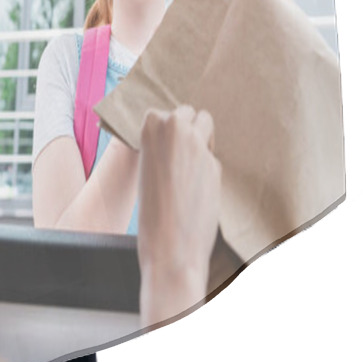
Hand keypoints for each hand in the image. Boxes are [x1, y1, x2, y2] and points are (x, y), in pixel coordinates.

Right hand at [137, 105, 220, 325]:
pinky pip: (212, 157)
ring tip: (190, 165)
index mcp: (151, 127)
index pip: (163, 113)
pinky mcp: (216, 164)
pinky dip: (207, 168)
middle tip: (178, 156)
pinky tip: (197, 189)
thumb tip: (182, 135)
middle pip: (188, 112)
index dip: (166, 131)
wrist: (171, 248)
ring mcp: (199, 145)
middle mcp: (176, 129)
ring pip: (206, 123)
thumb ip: (162, 148)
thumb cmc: (152, 213)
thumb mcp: (146, 171)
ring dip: (201, 137)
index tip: (163, 146)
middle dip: (187, 129)